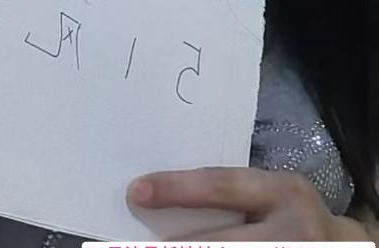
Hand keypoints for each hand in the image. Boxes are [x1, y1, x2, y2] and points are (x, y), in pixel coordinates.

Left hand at [126, 166, 371, 239]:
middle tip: (134, 246)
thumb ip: (228, 195)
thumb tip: (159, 197)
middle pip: (225, 242)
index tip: (136, 192)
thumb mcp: (269, 193)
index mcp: (284, 193)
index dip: (177, 189)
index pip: (222, 186)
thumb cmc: (289, 213)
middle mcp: (293, 232)